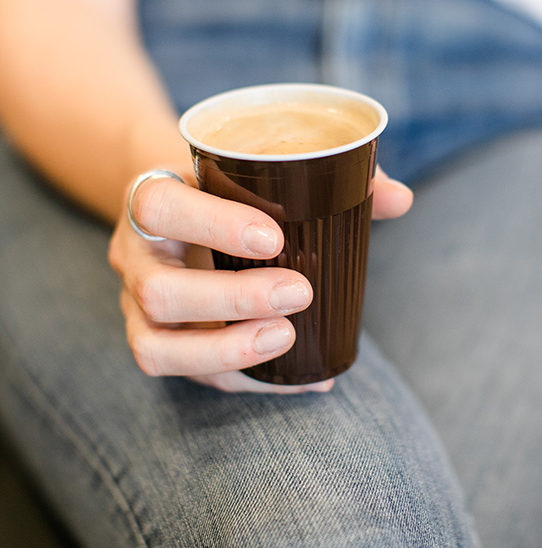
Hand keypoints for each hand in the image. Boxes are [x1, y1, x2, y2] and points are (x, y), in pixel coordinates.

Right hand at [109, 167, 412, 392]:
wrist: (176, 205)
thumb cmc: (225, 186)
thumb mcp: (256, 167)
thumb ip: (328, 175)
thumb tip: (400, 198)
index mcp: (153, 197)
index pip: (159, 205)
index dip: (213, 225)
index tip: (276, 238)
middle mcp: (134, 255)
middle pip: (160, 290)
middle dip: (233, 300)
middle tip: (299, 293)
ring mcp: (137, 306)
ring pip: (157, 347)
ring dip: (227, 350)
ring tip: (288, 338)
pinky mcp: (156, 342)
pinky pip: (188, 376)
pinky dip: (246, 379)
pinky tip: (301, 378)